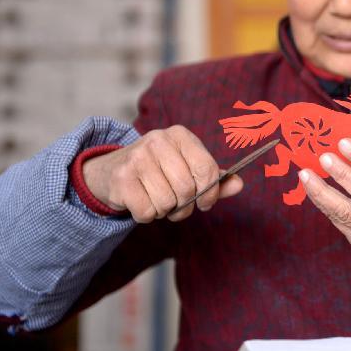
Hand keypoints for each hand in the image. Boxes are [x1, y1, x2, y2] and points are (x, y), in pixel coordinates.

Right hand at [82, 125, 242, 222]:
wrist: (112, 170)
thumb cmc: (160, 170)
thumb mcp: (188, 167)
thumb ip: (214, 178)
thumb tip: (239, 185)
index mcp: (180, 135)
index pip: (206, 169)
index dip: (210, 193)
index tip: (205, 203)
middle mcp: (158, 141)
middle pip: (187, 189)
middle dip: (185, 205)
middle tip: (176, 204)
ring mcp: (137, 158)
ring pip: (167, 202)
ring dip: (164, 211)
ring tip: (157, 199)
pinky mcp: (121, 178)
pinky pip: (147, 212)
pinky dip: (147, 215)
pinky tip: (141, 201)